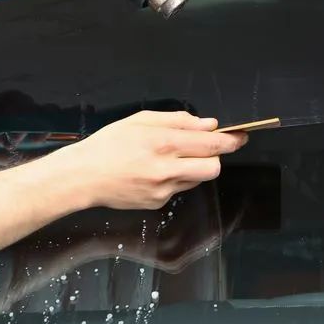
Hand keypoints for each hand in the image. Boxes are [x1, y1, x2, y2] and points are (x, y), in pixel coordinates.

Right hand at [42, 111, 247, 210]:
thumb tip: (208, 124)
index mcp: (164, 142)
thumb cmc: (109, 144)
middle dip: (217, 156)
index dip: (230, 140)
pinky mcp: (158, 203)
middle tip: (208, 147)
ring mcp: (164, 189)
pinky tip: (158, 171)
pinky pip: (180, 188)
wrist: (82, 177)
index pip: (211, 143)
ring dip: (197, 166)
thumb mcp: (141, 120)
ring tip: (175, 157)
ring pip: (199, 178)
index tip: (241, 136)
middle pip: (214, 167)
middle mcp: (167, 168)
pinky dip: (178, 178)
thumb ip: (178, 121)